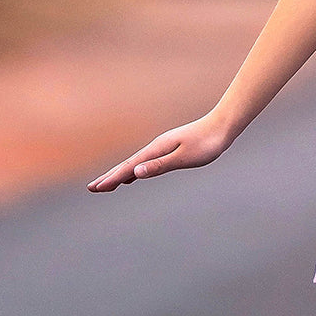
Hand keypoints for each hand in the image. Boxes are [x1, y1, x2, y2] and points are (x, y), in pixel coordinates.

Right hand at [86, 112, 233, 191]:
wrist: (222, 125)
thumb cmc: (207, 143)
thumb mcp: (184, 157)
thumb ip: (160, 165)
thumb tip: (135, 173)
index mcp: (156, 150)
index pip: (129, 167)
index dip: (112, 179)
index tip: (96, 189)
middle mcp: (156, 147)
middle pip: (128, 165)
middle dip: (110, 177)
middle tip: (92, 189)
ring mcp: (162, 148)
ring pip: (136, 164)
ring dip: (120, 174)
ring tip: (108, 184)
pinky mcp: (170, 149)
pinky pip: (146, 162)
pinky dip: (135, 171)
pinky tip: (135, 176)